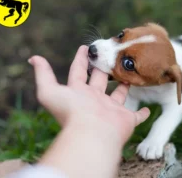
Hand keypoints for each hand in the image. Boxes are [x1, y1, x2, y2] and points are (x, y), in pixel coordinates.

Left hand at [28, 45, 149, 143]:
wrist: (92, 135)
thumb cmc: (72, 113)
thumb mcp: (50, 91)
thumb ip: (43, 74)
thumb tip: (33, 58)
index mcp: (79, 93)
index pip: (78, 72)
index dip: (80, 59)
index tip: (85, 47)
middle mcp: (95, 100)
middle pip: (99, 80)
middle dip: (102, 68)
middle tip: (109, 55)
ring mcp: (111, 110)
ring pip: (119, 95)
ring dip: (122, 86)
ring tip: (127, 74)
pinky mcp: (126, 119)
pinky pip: (137, 116)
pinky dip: (143, 113)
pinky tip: (147, 109)